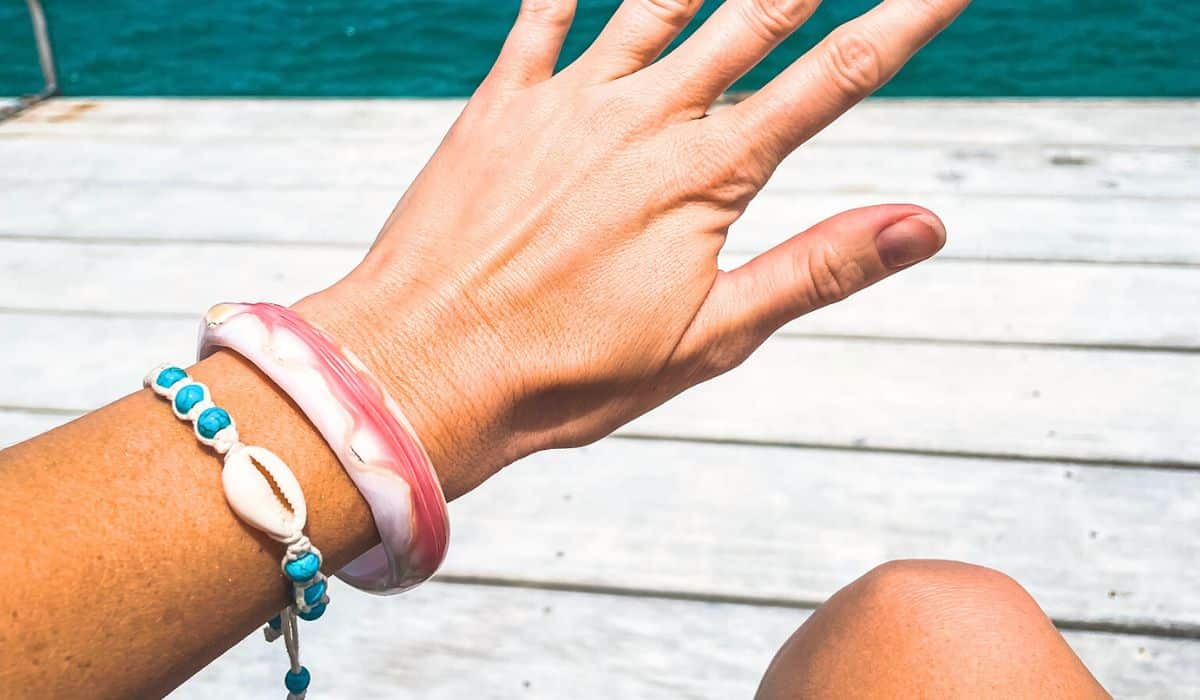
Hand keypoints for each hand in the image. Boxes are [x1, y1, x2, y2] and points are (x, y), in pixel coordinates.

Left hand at [300, 0, 968, 498]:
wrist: (423, 368)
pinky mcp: (500, 104)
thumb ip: (818, 268)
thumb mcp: (709, 338)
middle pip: (753, 14)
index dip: (905, 17)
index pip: (835, 77)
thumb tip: (926, 223)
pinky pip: (542, 14)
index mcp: (708, 177)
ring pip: (657, 1)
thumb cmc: (567, 373)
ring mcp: (568, 102)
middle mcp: (645, 119)